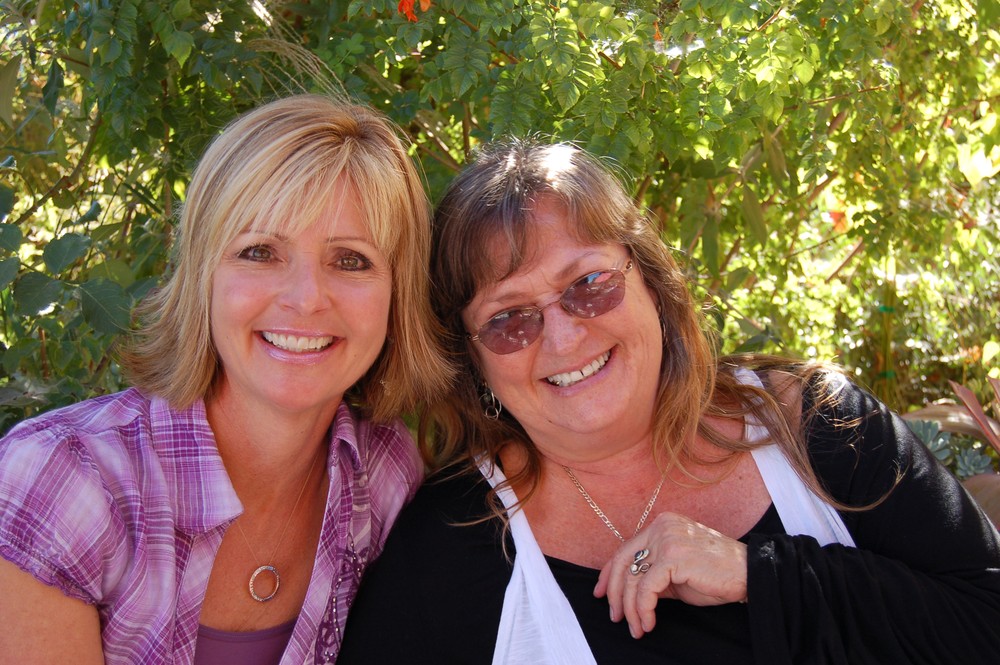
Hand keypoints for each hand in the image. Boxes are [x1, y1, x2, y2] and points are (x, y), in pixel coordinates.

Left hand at [593, 512, 747, 637]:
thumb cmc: (716, 575)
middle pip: (622, 562)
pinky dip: (644, 609)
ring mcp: (667, 539)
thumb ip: (653, 574)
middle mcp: (661, 527)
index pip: (624, 549)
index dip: (608, 574)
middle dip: (614, 594)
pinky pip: (646, 588)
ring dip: (631, 609)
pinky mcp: (674, 556)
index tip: (600, 595)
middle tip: (616, 617)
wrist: (749, 574)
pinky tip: (649, 623)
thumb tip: (627, 593)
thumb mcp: (677, 573)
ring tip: (637, 629)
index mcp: (661, 525)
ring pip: (632, 578)